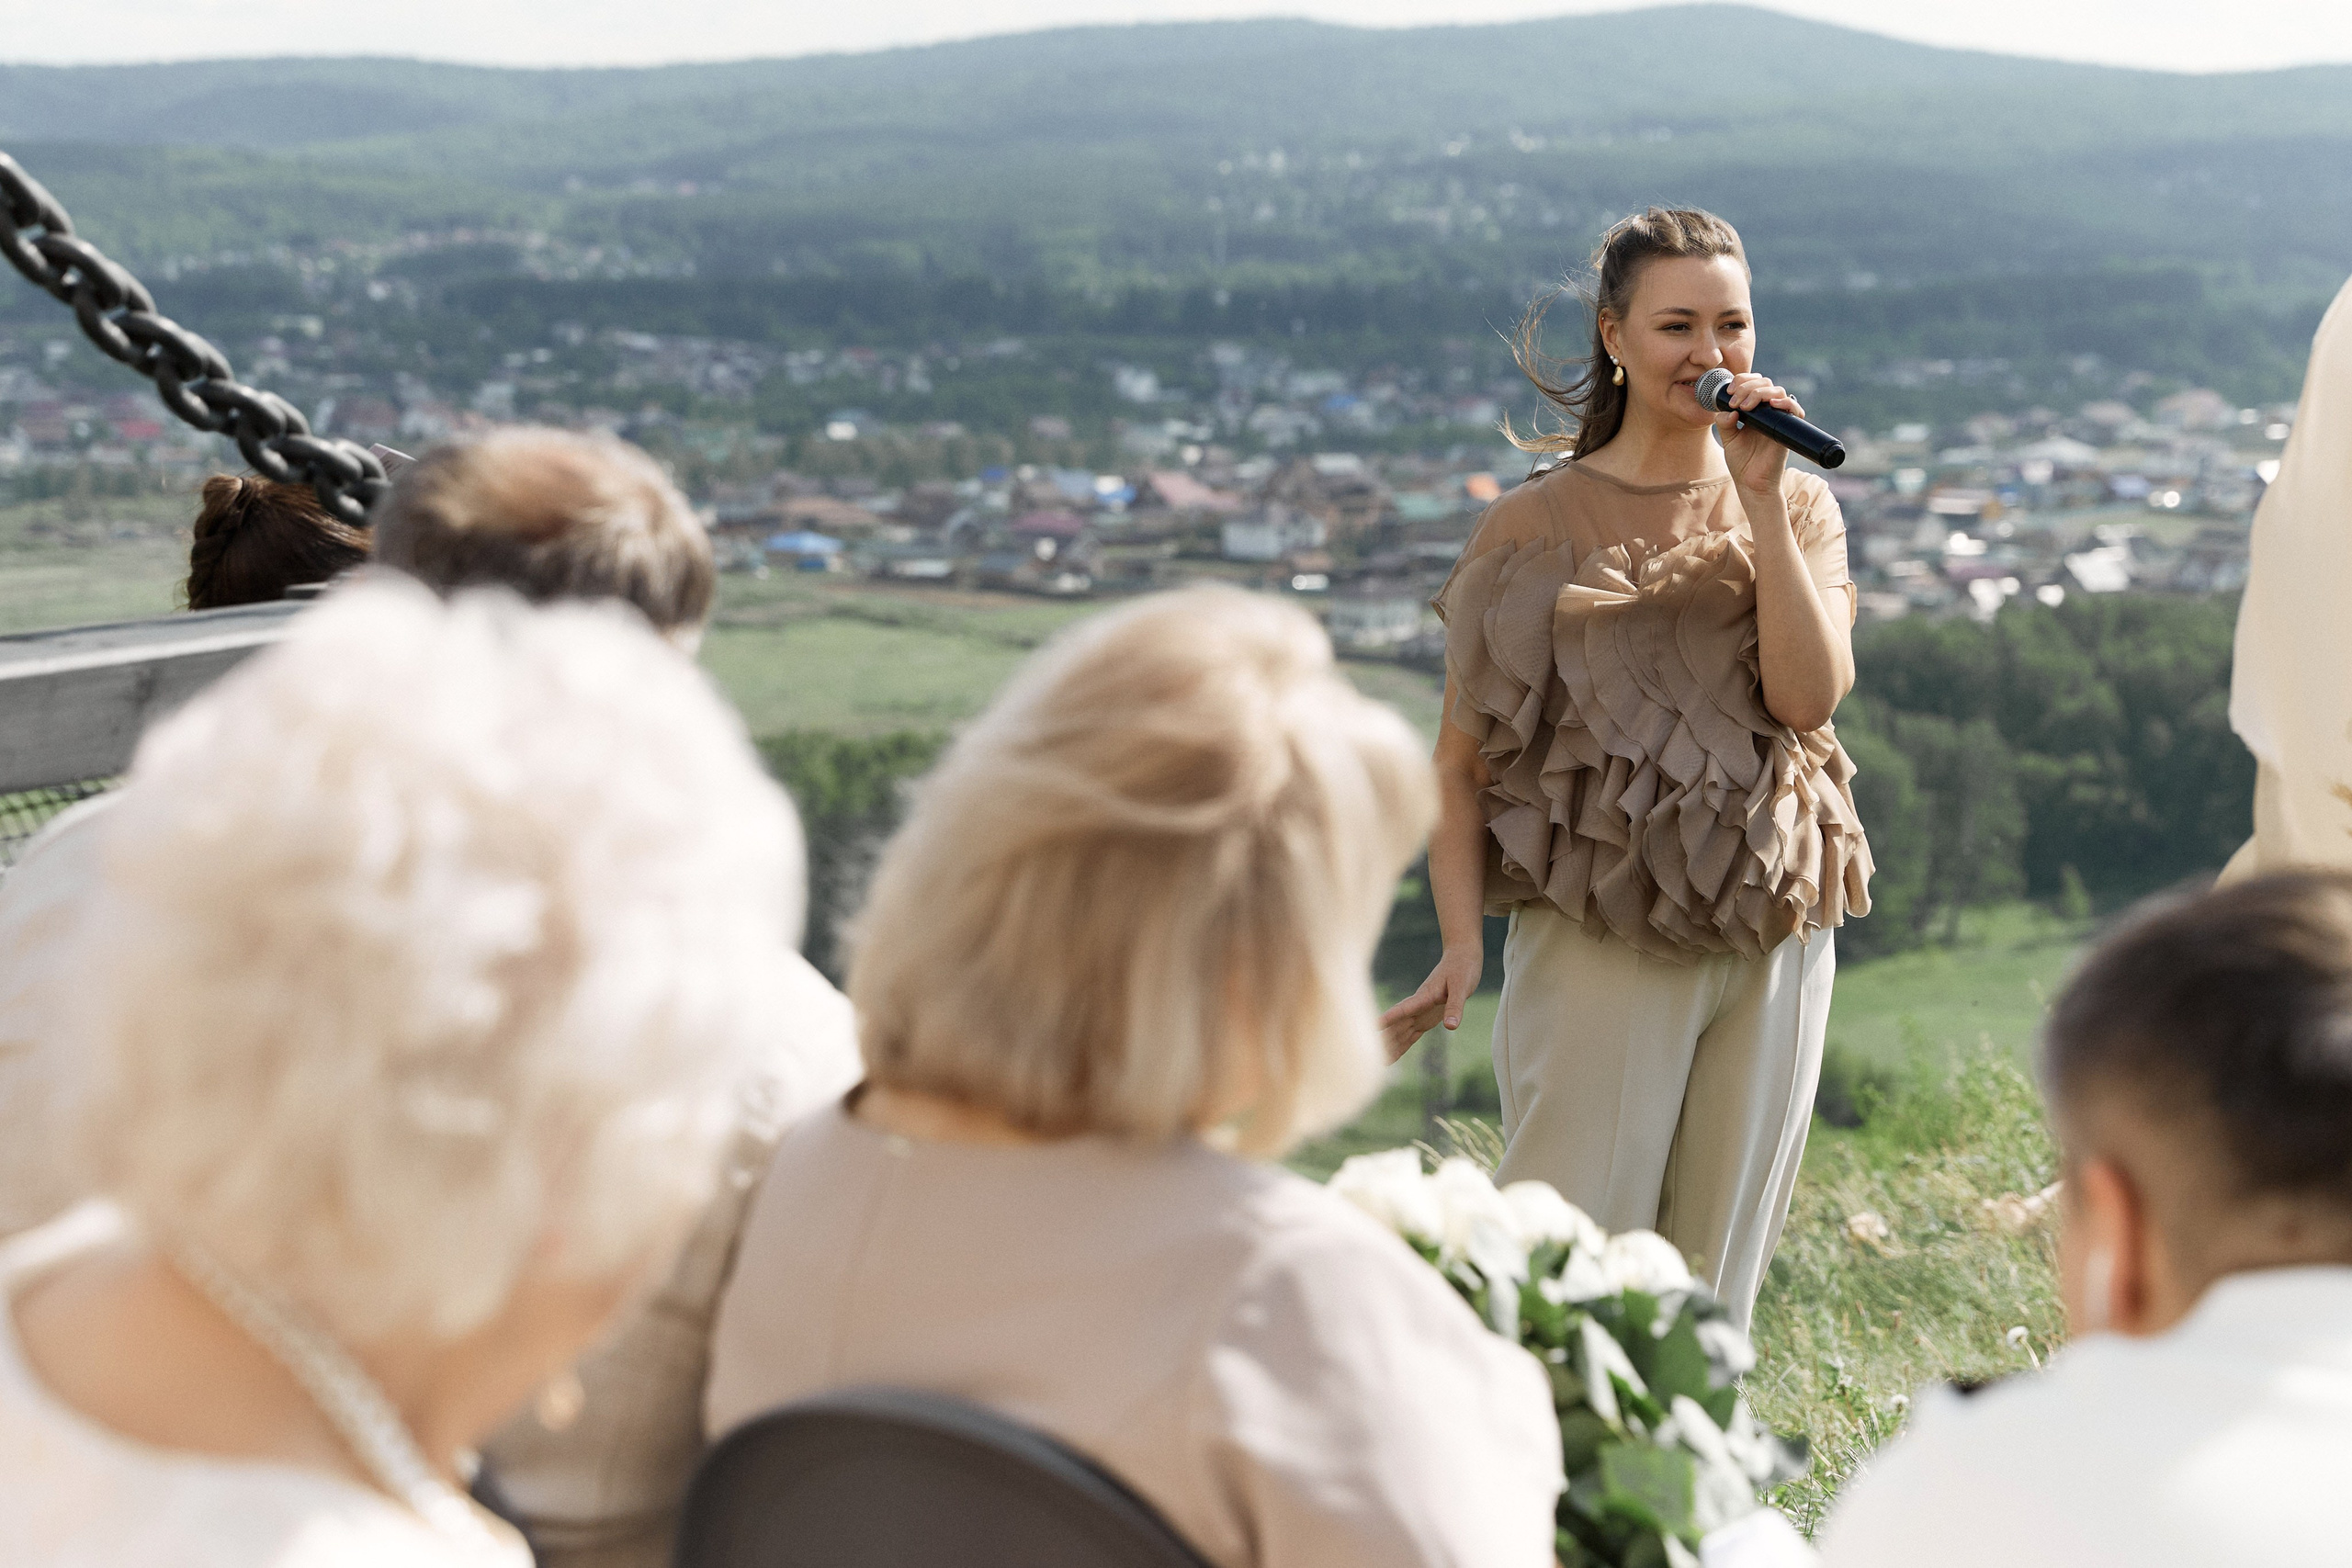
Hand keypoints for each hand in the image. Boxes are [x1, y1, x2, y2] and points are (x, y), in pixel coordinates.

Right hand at [1379, 947, 1482, 1061]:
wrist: (1461, 958)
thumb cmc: (1462, 968)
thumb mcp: (1462, 987)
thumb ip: (1455, 1006)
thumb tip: (1450, 1027)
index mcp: (1424, 996)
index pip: (1404, 1009)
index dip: (1390, 1018)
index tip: (1374, 1026)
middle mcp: (1418, 1006)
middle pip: (1397, 1025)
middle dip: (1384, 1038)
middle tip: (1370, 1053)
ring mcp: (1420, 1012)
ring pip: (1401, 1032)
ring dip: (1389, 1046)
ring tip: (1377, 1063)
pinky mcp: (1426, 1017)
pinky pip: (1411, 1035)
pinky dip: (1401, 1046)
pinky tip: (1391, 1057)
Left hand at [1713, 371, 1802, 494]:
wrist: (1752, 484)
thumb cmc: (1742, 463)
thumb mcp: (1728, 439)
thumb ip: (1724, 423)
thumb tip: (1728, 410)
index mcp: (1753, 410)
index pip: (1753, 383)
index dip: (1743, 381)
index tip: (1730, 391)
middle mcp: (1767, 411)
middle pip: (1765, 383)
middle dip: (1748, 386)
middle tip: (1736, 402)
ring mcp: (1778, 419)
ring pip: (1778, 391)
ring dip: (1760, 392)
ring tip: (1745, 406)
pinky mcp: (1787, 429)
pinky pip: (1795, 410)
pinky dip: (1785, 403)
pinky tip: (1772, 404)